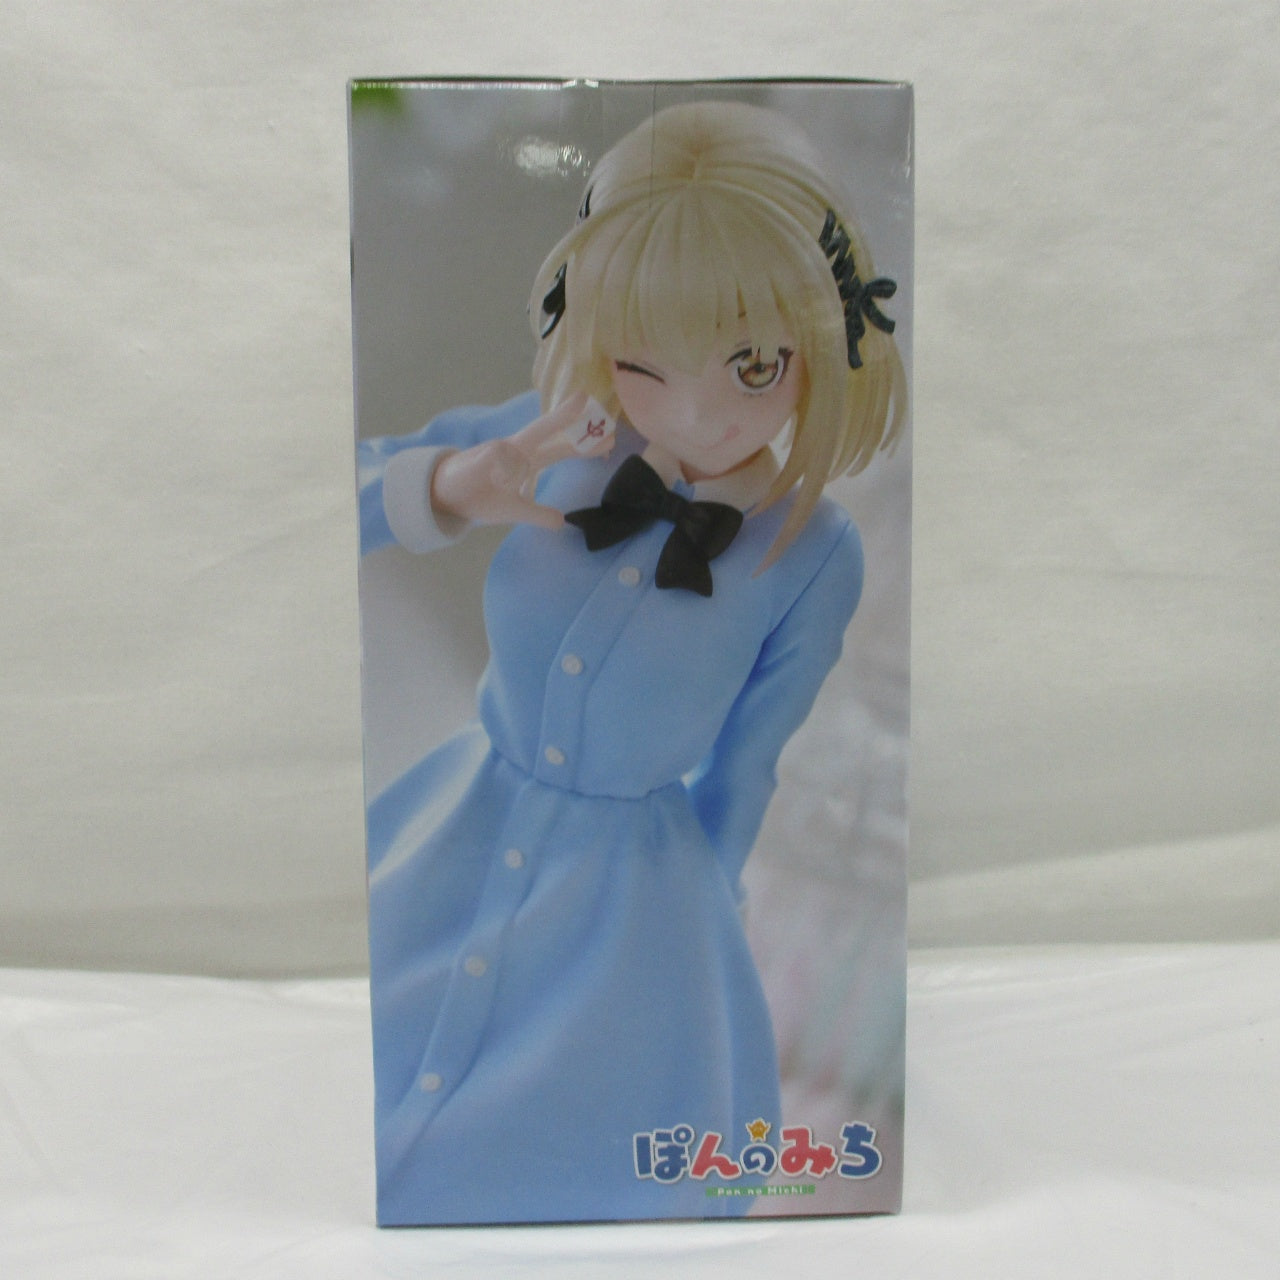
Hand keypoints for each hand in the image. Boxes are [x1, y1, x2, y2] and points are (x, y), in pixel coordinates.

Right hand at [429, 394, 612, 529]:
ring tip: (547, 433)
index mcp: (525, 461)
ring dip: (540, 438)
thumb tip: (561, 521)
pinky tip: (496, 477)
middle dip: (567, 417)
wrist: (443, 498)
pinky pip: (499, 459)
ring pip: (524, 440)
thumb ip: (538, 513)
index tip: (607, 438)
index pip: (559, 448)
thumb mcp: (514, 510)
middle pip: (545, 430)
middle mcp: (514, 450)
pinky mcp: (479, 457)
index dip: (582, 444)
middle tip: (590, 400)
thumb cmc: (479, 497)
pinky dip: (503, 470)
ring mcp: (496, 451)